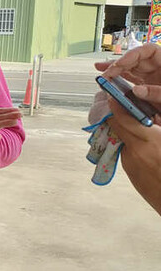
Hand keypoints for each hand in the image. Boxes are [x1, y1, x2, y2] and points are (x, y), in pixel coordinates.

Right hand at [97, 44, 160, 105]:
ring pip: (132, 69)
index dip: (132, 55)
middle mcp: (159, 68)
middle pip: (136, 60)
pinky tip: (110, 82)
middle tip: (105, 73)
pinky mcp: (148, 88)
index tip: (120, 64)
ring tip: (101, 72)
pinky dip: (121, 81)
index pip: (149, 51)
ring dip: (116, 71)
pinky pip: (132, 81)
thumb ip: (157, 92)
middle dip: (119, 64)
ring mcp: (153, 78)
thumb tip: (136, 90)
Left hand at [106, 97, 160, 215]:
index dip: (117, 106)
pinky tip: (144, 148)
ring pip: (121, 141)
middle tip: (120, 106)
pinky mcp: (130, 173)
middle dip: (118, 116)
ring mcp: (130, 164)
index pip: (125, 119)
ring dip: (126, 133)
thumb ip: (160, 127)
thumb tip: (152, 117)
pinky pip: (127, 154)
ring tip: (139, 129)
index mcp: (151, 142)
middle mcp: (136, 152)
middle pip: (118, 128)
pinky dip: (132, 147)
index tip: (113, 96)